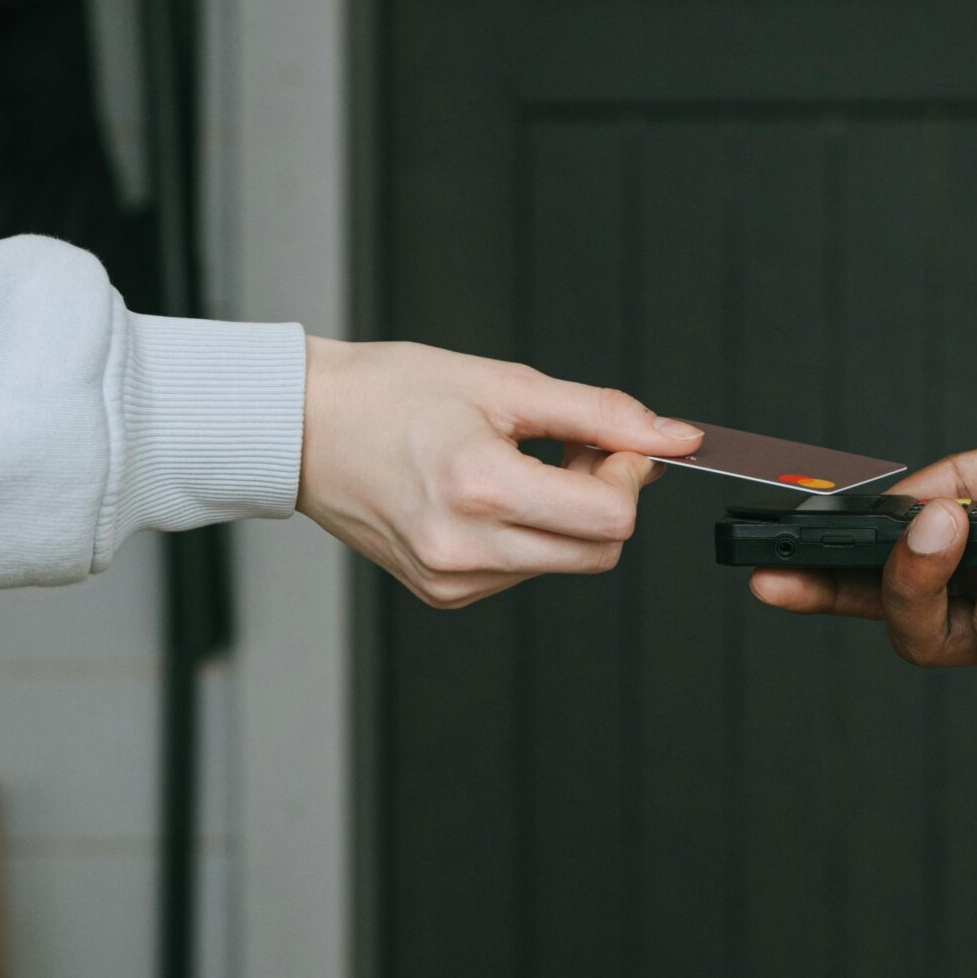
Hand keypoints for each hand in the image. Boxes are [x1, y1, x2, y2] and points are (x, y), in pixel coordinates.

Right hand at [298, 339, 699, 607]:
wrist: (302, 428)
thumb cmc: (387, 394)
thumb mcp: (503, 384)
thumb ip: (598, 413)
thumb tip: (673, 437)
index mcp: (480, 488)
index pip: (611, 518)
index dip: (629, 476)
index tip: (614, 443)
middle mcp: (465, 547)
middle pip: (599, 550)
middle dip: (604, 498)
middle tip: (570, 450)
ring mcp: (452, 579)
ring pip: (565, 562)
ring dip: (566, 516)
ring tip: (518, 465)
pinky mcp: (442, 593)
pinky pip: (522, 571)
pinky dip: (527, 534)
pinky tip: (489, 495)